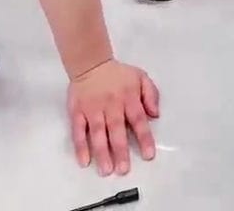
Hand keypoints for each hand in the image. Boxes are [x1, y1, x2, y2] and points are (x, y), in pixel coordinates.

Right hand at [68, 58, 159, 176]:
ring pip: (98, 132)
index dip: (144, 137)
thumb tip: (155, 114)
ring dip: (102, 152)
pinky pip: (78, 130)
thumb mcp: (140, 77)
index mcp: (129, 97)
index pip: (138, 119)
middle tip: (123, 169)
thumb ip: (151, 94)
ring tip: (106, 169)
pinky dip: (80, 146)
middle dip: (120, 150)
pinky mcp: (78, 112)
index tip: (148, 155)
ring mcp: (93, 109)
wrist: (91, 63)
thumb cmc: (118, 75)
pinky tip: (84, 160)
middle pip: (116, 129)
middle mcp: (111, 104)